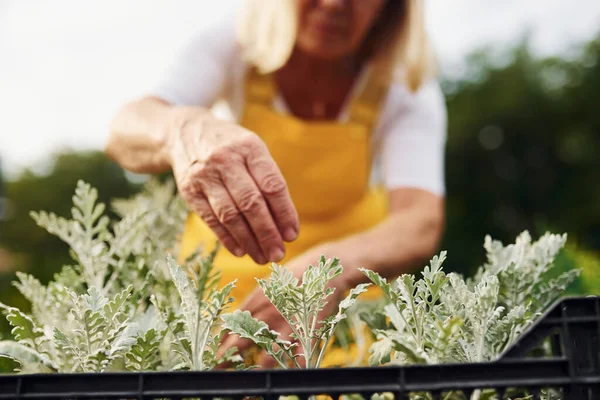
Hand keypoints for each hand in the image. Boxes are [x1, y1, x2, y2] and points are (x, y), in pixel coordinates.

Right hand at [167, 107, 298, 263]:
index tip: (292, 235)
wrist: (184, 133)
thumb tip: (284, 224)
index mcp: (250, 148)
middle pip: (251, 203)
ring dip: (248, 241)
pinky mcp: (189, 191)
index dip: (284, 213)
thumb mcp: (252, 150)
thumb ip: (268, 180)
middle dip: (267, 233)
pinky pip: (211, 219)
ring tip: (262, 258)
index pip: (272, 185)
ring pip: (230, 215)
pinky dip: (227, 238)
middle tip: (278, 253)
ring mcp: (205, 176)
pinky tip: (241, 251)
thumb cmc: (232, 148)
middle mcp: (226, 160)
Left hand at [218, 245, 350, 368]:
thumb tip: (235, 323)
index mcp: (255, 301)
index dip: (221, 345)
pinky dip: (294, 368)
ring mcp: (287, 322)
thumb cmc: (296, 277)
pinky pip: (298, 355)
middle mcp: (267, 312)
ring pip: (268, 353)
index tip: (213, 358)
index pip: (232, 327)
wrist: (326, 268)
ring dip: (259, 370)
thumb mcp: (269, 286)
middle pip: (241, 341)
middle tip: (218, 372)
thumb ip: (253, 306)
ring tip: (251, 384)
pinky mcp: (307, 329)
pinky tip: (287, 377)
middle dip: (227, 359)